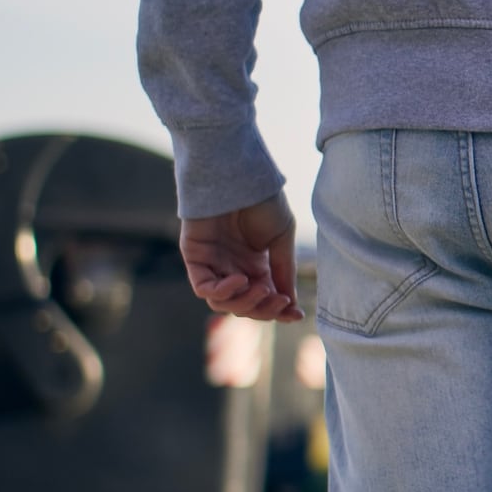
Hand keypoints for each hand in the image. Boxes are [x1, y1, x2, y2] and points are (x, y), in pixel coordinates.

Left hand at [180, 193, 304, 321]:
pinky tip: (240, 280)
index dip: (278, 311)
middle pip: (243, 306)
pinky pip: (203, 288)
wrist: (239, 176)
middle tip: (280, 300)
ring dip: (245, 302)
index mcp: (255, 266)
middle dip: (264, 309)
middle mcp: (233, 268)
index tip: (296, 315)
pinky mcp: (195, 257)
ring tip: (261, 288)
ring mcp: (213, 264)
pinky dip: (222, 291)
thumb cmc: (261, 201)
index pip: (263, 299)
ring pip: (222, 303)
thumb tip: (290, 304)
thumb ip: (282, 271)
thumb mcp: (281, 239)